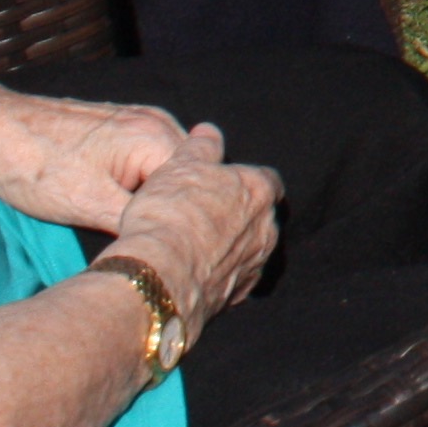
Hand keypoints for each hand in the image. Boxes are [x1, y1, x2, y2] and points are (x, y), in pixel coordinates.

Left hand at [0, 69, 193, 233]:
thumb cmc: (33, 166)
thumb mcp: (88, 204)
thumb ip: (138, 221)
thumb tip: (167, 246)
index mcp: (155, 137)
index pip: (199, 186)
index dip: (192, 221)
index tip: (183, 252)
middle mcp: (156, 121)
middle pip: (190, 175)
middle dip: (184, 208)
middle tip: (172, 247)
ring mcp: (138, 120)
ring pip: (169, 168)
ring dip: (165, 197)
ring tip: (155, 231)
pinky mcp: (119, 127)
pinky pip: (151, 159)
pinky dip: (148, 185)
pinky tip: (134, 208)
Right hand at [97, 125, 280, 333]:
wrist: (160, 275)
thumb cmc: (171, 212)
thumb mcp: (181, 166)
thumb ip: (201, 147)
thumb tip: (209, 131)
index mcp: (259, 190)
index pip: (266, 180)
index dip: (245, 181)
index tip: (224, 185)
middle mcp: (267, 228)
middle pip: (261, 217)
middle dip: (240, 216)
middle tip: (206, 216)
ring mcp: (255, 264)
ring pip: (250, 250)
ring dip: (231, 247)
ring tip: (197, 246)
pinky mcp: (238, 295)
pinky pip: (234, 279)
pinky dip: (220, 274)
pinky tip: (195, 272)